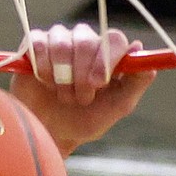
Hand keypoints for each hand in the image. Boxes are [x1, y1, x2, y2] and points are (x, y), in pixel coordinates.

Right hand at [9, 23, 156, 154]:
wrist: (51, 136)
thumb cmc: (86, 121)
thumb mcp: (117, 106)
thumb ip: (135, 81)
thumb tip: (141, 48)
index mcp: (108, 53)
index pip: (114, 39)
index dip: (106, 59)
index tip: (98, 84)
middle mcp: (85, 41)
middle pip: (87, 39)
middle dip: (82, 74)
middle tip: (80, 99)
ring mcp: (59, 41)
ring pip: (62, 41)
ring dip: (61, 75)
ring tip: (61, 96)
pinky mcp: (34, 45)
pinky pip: (38, 43)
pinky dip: (42, 66)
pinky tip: (45, 82)